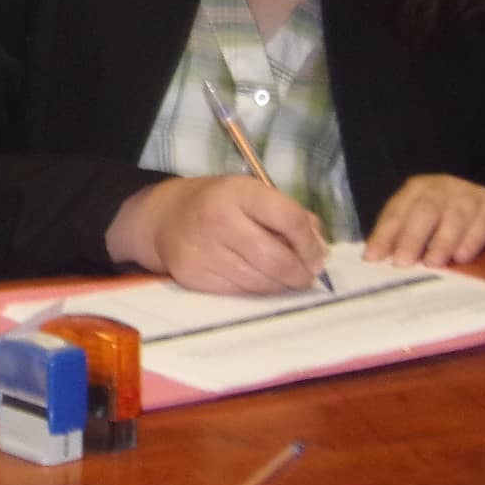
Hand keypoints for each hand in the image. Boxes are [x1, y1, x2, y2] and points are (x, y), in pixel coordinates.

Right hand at [105, 176, 327, 293]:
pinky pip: (239, 292)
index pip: (289, 219)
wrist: (165, 217)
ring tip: (288, 280)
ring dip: (281, 285)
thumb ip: (288, 214)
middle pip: (276, 258)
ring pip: (259, 281)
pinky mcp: (194, 277)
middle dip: (300, 272)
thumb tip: (319, 246)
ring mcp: (204, 251)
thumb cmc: (218, 203)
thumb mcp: (251, 193)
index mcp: (239, 192)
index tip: (318, 255)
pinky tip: (262, 283)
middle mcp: (219, 220)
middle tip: (307, 276)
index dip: (310, 243)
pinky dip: (257, 291)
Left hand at [364, 174, 484, 265]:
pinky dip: (471, 241)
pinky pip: (482, 224)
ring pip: (455, 216)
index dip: (384, 234)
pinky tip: (462, 257)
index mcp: (418, 189)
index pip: (397, 210)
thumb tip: (374, 260)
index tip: (373, 257)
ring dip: (442, 241)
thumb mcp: (422, 227)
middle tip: (402, 262)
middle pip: (425, 210)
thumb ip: (400, 240)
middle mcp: (443, 188)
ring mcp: (470, 196)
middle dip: (412, 236)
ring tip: (432, 263)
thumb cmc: (448, 225)